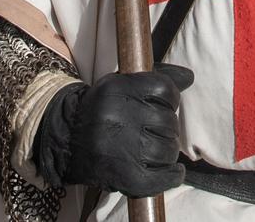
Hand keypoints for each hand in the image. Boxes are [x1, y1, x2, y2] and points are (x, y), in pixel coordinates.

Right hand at [34, 64, 193, 196]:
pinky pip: (162, 177)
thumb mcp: (120, 85)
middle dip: (167, 127)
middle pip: (168, 121)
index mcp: (117, 89)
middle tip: (156, 131)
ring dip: (167, 151)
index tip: (165, 105)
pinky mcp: (123, 176)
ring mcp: (120, 148)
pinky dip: (171, 175)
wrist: (66, 140)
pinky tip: (170, 171)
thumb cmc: (101, 109)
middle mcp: (118, 117)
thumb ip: (155, 78)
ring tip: (155, 150)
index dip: (171, 98)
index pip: (165, 89)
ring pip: (168, 149)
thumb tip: (189, 77)